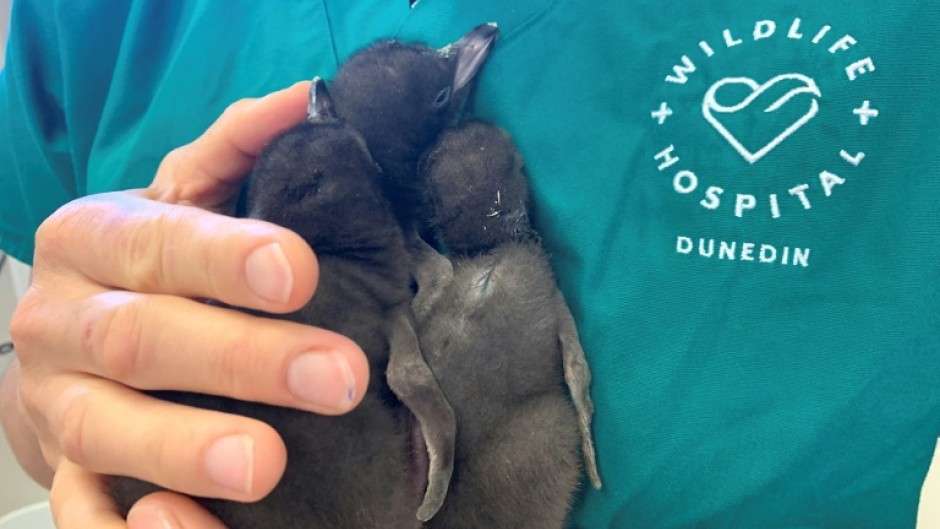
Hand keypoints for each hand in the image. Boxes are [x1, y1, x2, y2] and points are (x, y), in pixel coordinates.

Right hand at [2, 81, 369, 528]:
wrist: (67, 342)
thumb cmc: (148, 264)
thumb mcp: (178, 198)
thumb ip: (235, 150)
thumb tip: (306, 100)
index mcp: (93, 240)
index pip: (159, 243)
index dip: (224, 258)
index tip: (300, 271)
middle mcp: (63, 320)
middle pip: (142, 339)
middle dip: (240, 359)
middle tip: (337, 377)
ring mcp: (58, 403)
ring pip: (105, 428)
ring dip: (182, 447)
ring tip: (266, 464)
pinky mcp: (63, 471)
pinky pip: (83, 510)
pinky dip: (130, 528)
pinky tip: (187, 527)